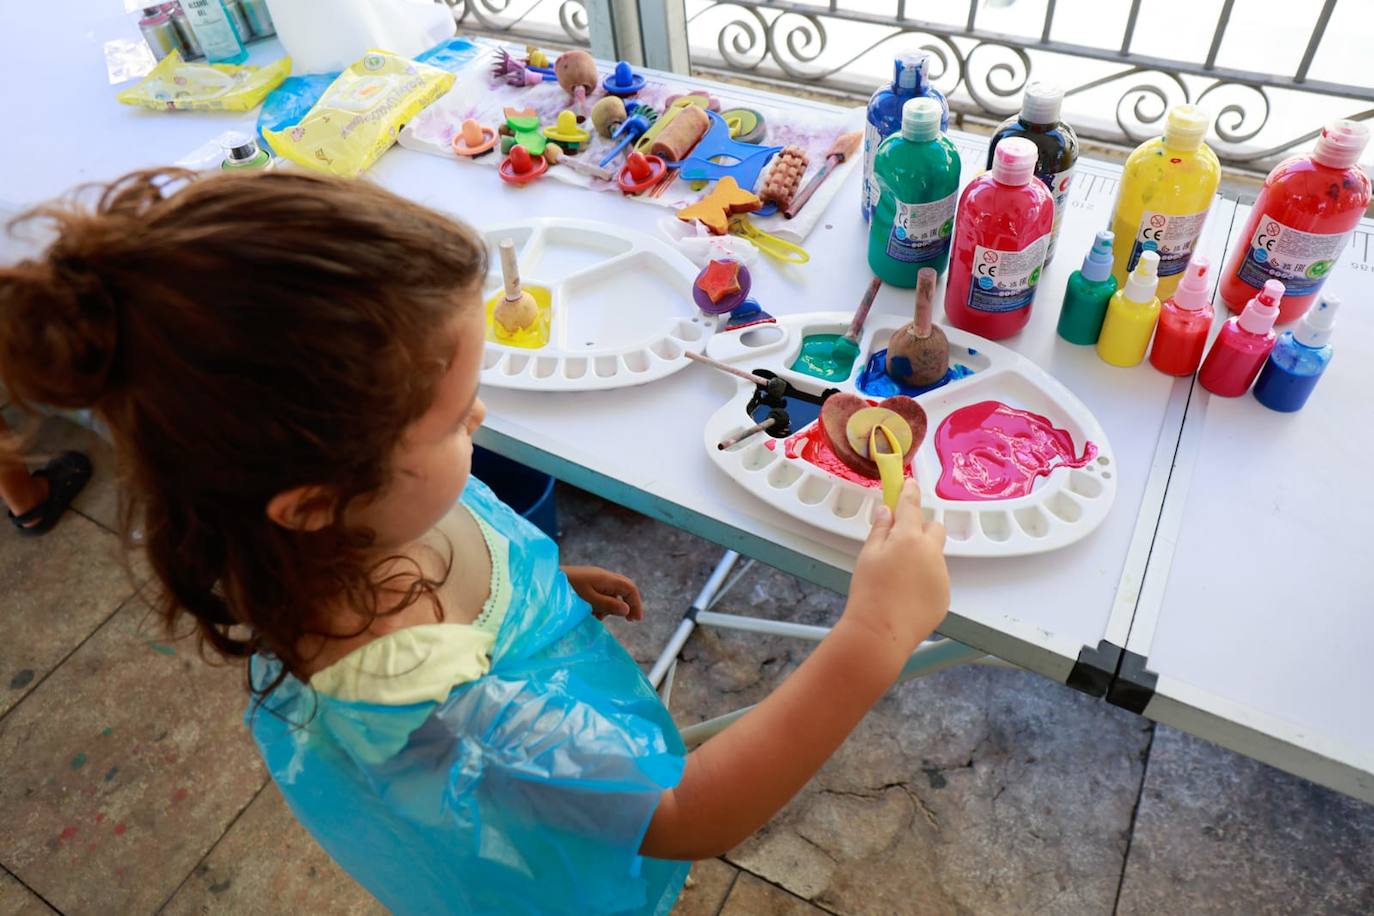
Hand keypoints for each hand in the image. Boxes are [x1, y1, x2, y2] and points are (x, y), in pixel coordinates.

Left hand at [563, 565, 643, 620]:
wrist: (546, 581)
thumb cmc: (567, 590)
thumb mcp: (589, 600)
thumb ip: (608, 605)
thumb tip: (627, 609)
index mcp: (605, 578)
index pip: (629, 588)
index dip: (636, 603)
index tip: (636, 620)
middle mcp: (603, 576)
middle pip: (623, 589)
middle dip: (627, 605)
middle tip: (628, 620)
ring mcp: (595, 579)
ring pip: (612, 593)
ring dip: (610, 607)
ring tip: (599, 618)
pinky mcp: (587, 583)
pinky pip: (601, 594)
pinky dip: (601, 605)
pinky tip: (592, 614)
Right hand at [841, 479, 947, 660]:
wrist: (882, 632)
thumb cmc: (868, 590)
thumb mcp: (867, 555)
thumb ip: (879, 530)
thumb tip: (888, 511)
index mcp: (909, 537)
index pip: (911, 506)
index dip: (910, 492)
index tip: (910, 483)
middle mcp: (931, 552)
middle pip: (935, 528)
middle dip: (922, 530)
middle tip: (901, 543)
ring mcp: (942, 575)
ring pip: (935, 556)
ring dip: (922, 558)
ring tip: (900, 579)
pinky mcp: (945, 596)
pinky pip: (937, 579)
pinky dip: (925, 581)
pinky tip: (907, 596)